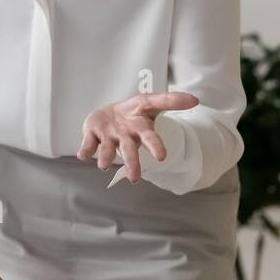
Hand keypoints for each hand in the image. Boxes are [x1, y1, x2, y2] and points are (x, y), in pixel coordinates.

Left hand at [76, 91, 197, 182]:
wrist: (108, 115)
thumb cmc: (132, 111)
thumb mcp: (150, 101)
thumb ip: (171, 100)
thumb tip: (196, 100)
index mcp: (140, 129)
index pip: (151, 138)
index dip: (156, 146)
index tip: (162, 157)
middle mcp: (125, 137)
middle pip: (130, 151)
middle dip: (132, 163)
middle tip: (135, 179)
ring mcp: (108, 137)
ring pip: (107, 150)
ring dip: (105, 157)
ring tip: (103, 165)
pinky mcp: (92, 136)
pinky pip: (88, 144)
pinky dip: (85, 150)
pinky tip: (83, 155)